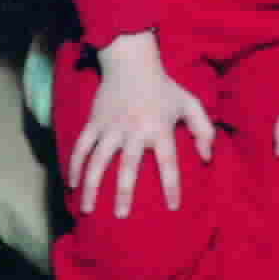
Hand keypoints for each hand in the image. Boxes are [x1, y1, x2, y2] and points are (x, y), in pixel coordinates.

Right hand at [70, 32, 214, 217]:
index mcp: (159, 128)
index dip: (171, 185)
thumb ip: (204, 130)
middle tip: (122, 216)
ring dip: (91, 185)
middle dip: (124, 192)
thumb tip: (207, 158)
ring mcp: (111, 127)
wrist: (132, 63)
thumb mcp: (190, 103)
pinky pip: (81, 147)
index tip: (172, 207)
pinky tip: (71, 184)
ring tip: (88, 209)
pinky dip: (74, 165)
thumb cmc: (164, 88)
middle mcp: (134, 130)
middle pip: (128, 165)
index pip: (168, 162)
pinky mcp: (94, 122)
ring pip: (98, 160)